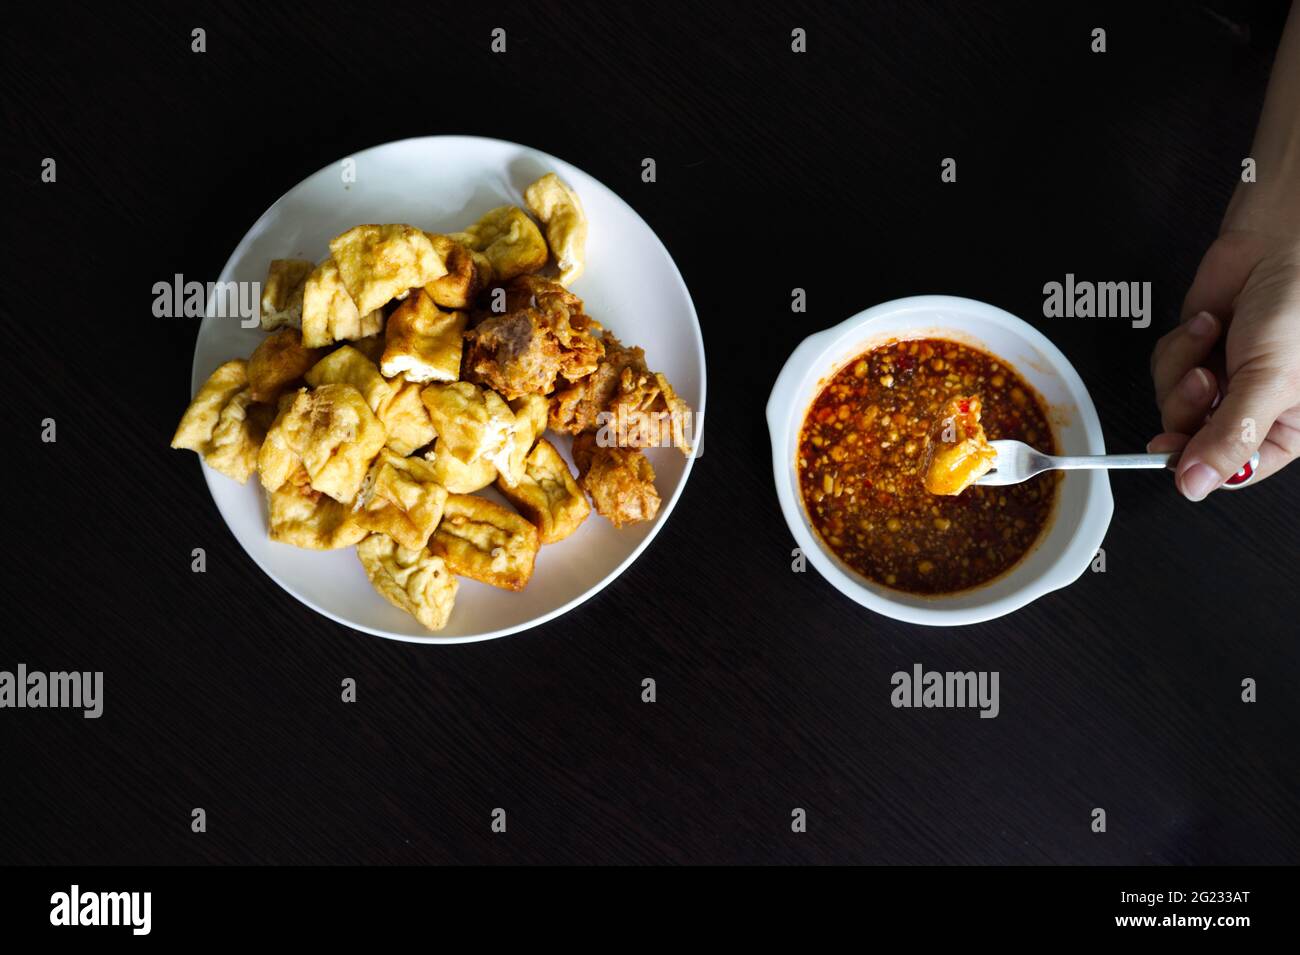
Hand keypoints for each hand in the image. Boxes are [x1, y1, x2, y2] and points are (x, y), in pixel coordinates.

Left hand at [1149, 229, 1299, 499]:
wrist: (1281, 241)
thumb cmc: (1299, 302)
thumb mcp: (1271, 380)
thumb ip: (1229, 437)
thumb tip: (1194, 487)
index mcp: (1289, 427)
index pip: (1234, 470)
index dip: (1199, 463)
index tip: (1173, 449)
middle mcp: (1254, 409)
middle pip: (1192, 440)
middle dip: (1188, 406)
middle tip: (1204, 379)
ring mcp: (1223, 381)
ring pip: (1172, 404)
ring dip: (1182, 369)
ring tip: (1213, 337)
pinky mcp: (1197, 354)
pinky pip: (1165, 370)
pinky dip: (1179, 346)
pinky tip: (1208, 322)